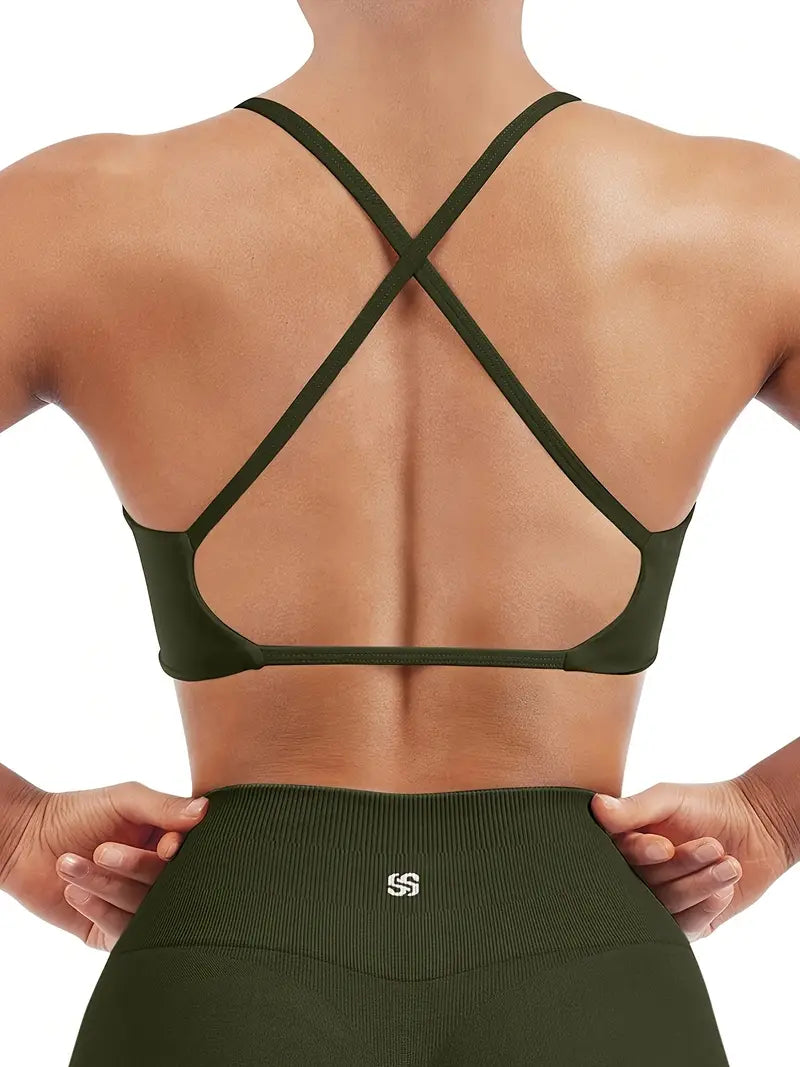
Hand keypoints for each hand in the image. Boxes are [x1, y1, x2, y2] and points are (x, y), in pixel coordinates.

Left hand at [1, 781, 207, 949]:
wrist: (26, 841)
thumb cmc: (78, 813)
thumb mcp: (126, 800)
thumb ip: (165, 807)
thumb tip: (205, 811)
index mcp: (168, 844)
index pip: (194, 855)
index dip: (181, 855)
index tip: (164, 847)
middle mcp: (157, 877)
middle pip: (170, 884)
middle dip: (134, 868)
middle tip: (102, 850)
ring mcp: (135, 905)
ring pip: (144, 908)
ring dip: (106, 885)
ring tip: (70, 862)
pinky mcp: (110, 932)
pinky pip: (123, 932)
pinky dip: (99, 909)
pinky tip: (74, 891)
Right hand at [591, 776, 790, 940]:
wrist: (757, 826)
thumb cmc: (707, 806)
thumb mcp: (668, 799)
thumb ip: (634, 808)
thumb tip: (596, 806)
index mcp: (625, 844)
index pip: (617, 857)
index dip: (640, 855)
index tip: (665, 846)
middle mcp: (637, 875)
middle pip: (643, 884)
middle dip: (681, 866)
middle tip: (713, 846)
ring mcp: (661, 901)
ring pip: (666, 906)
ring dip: (700, 884)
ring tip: (729, 864)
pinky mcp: (687, 923)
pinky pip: (685, 927)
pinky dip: (706, 907)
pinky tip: (725, 888)